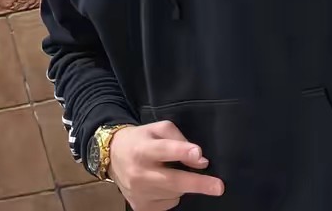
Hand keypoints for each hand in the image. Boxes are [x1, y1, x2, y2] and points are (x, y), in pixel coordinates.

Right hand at [108, 122, 223, 210]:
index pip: (165, 150)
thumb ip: (179, 140)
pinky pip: (168, 204)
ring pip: (174, 193)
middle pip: (172, 181)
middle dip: (197, 184)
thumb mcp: (159, 129)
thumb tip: (200, 160)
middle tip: (219, 187)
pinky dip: (173, 195)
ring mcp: (138, 194)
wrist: (112, 156)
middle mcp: (139, 173)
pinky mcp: (139, 208)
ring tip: (171, 172)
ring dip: (182, 185)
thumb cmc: (142, 139)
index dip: (182, 152)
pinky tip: (164, 184)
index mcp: (143, 149)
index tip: (199, 155)